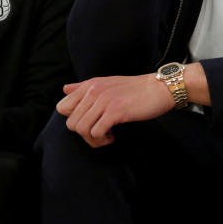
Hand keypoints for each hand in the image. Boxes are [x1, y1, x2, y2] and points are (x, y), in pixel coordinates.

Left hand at [56, 74, 175, 147]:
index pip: (62, 108)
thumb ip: (84, 87)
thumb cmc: (135, 89)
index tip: (89, 122)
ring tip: (106, 136)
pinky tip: (113, 136)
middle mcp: (94, 91)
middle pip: (71, 123)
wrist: (160, 88)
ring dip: (93, 140)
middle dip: (84, 134)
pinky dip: (102, 140)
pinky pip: (96, 132)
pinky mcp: (115, 111)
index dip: (74, 120)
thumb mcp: (107, 83)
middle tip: (100, 133)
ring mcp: (104, 100)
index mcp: (90, 85)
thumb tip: (65, 89)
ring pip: (81, 129)